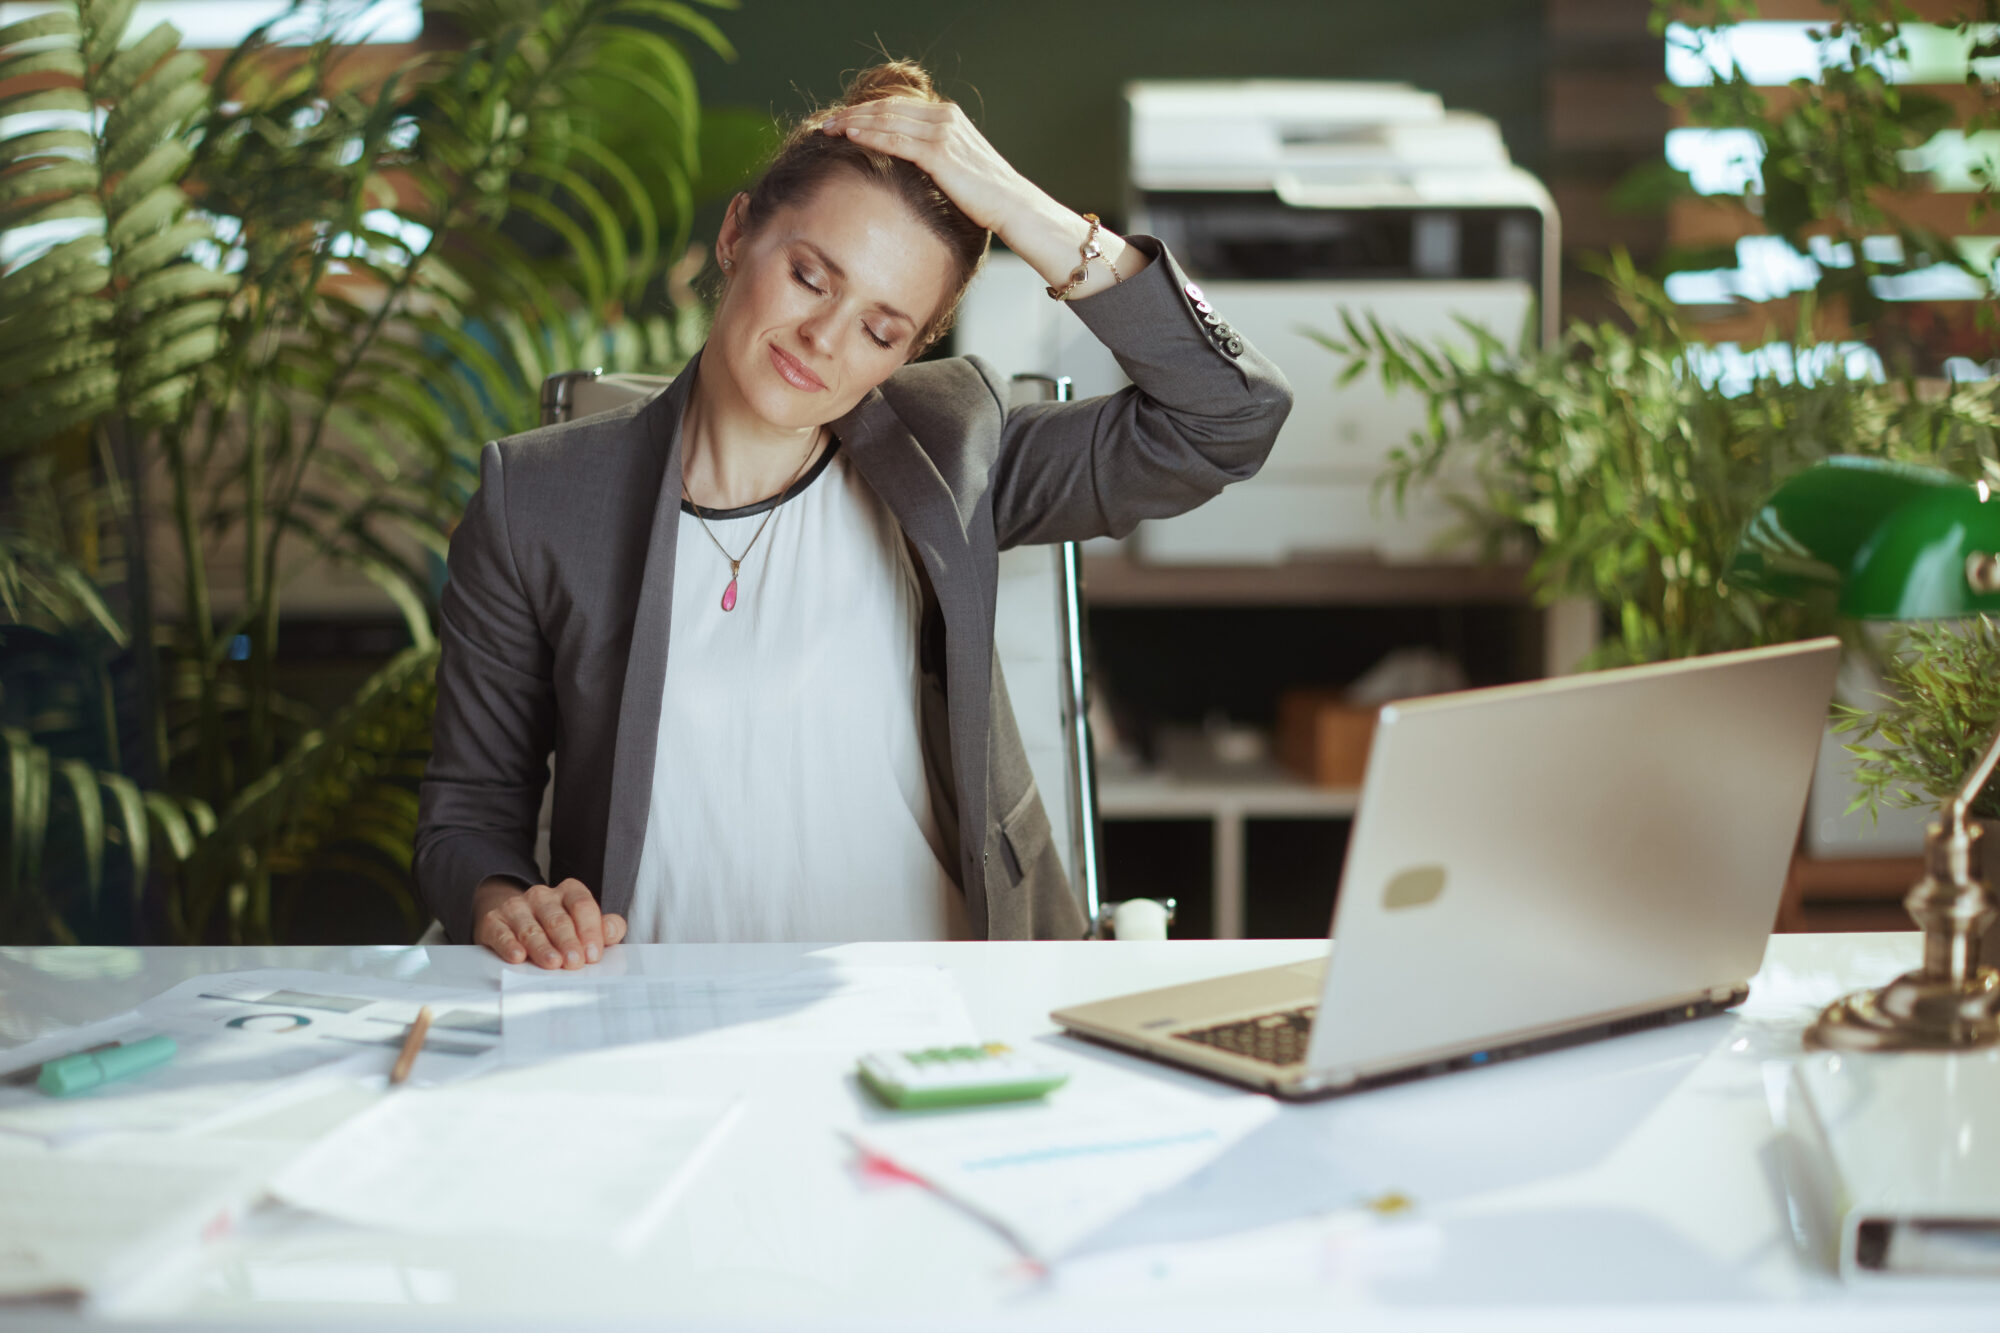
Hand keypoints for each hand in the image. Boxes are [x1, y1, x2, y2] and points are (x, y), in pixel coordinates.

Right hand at [471, 877, 625, 967]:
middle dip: (568, 942)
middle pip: (558, 918)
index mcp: (569, 891)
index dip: (589, 930)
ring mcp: (517, 906)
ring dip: (543, 947)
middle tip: (574, 963)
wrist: (513, 919)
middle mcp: (542, 895)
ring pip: (531, 928)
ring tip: (552, 963)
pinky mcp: (494, 921)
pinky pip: (501, 933)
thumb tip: (612, 930)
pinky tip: (517, 956)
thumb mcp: (584, 924)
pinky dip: (509, 945)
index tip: (593, 954)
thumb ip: (604, 927)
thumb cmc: (557, 927)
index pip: (582, 905)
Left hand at [821, 98, 1038, 235]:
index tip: (843, 119)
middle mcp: (944, 118)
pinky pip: (896, 141)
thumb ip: (936, 156)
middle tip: (827, 123)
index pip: (898, 106)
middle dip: (853, 113)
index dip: (866, 110)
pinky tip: (851, 137)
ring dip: (854, 123)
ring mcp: (942, 134)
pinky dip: (870, 136)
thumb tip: (912, 167)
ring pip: (887, 120)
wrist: (1014, 206)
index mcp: (949, 116)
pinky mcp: (939, 154)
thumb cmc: (988, 196)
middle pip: (888, 108)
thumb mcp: (960, 166)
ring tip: (829, 129)